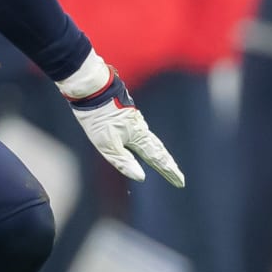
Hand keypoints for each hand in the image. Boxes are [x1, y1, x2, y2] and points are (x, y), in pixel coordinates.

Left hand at [59, 55, 183, 185]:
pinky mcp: (125, 116)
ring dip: (159, 153)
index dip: (168, 171)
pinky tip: (144, 142)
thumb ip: (123, 161)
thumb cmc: (97, 118)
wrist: (92, 89)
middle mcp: (140, 128)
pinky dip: (149, 142)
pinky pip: (143, 133)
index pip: (157, 158)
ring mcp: (134, 121)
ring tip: (165, 163)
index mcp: (138, 136)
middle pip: (158, 150)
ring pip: (151, 140)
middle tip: (178, 176)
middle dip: (167, 164)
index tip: (180, 182)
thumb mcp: (106, 144)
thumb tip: (141, 177)